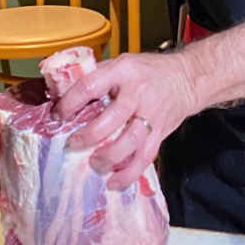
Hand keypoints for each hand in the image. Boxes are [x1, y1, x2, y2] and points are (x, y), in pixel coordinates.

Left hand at [55, 51, 198, 190]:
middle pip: (113, 117)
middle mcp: (138, 92)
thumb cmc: (149, 71)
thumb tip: (64, 92)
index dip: (71, 102)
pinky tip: (114, 181)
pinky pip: (145, 157)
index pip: (91, 85)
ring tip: (94, 163)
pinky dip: (129, 173)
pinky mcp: (160, 132)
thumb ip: (99, 77)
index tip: (58, 115)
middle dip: (90, 134)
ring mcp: (151, 113)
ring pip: (130, 140)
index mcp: (123, 71)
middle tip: (73, 143)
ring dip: (109, 156)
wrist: (186, 78)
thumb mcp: (123, 63)